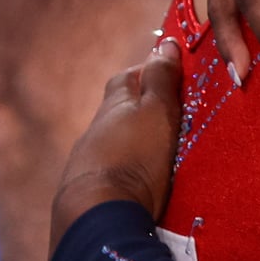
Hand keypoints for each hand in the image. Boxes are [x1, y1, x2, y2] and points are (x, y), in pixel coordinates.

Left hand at [50, 39, 183, 254]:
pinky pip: (111, 173)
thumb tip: (164, 43)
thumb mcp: (157, 113)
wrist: (98, 216)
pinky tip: (141, 185)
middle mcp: (95, 131)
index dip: (148, 72)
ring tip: (162, 155)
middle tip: (172, 116)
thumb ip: (161, 80)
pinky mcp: (88, 194)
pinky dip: (126, 172)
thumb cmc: (134, 157)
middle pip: (118, 111)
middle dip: (141, 110)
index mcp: (113, 106)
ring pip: (113, 144)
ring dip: (133, 145)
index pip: (127, 77)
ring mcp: (87, 164)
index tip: (172, 75)